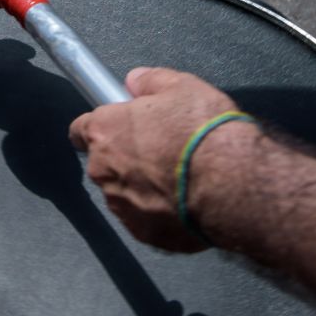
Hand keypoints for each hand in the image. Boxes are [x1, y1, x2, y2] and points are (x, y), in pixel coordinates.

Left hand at [68, 68, 244, 252]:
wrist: (234, 185)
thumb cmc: (205, 134)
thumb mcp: (183, 86)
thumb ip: (151, 81)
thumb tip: (136, 81)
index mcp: (106, 131)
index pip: (81, 129)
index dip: (103, 126)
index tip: (121, 125)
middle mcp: (105, 172)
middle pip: (105, 163)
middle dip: (127, 158)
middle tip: (163, 149)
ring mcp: (123, 207)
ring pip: (124, 194)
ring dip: (143, 187)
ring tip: (180, 178)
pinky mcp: (145, 234)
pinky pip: (146, 220)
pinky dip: (161, 213)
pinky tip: (187, 201)